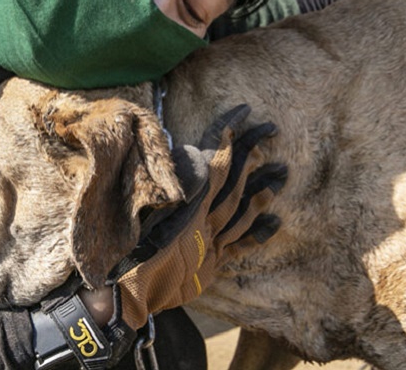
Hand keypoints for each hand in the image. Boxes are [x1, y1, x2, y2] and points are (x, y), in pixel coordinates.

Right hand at [29, 105, 285, 368]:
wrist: (125, 292)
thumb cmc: (122, 247)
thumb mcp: (137, 206)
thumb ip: (161, 184)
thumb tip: (185, 155)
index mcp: (185, 201)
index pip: (215, 160)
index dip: (229, 135)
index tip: (243, 113)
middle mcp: (203, 219)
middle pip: (235, 181)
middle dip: (254, 152)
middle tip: (272, 129)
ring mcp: (210, 242)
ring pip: (244, 210)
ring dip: (263, 188)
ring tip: (283, 170)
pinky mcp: (211, 264)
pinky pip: (240, 245)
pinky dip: (258, 232)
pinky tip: (275, 220)